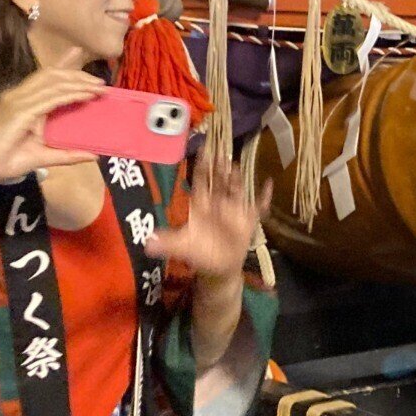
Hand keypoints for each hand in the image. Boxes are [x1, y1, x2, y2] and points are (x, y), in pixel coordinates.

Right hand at [0, 69, 102, 186]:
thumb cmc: (8, 161)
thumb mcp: (44, 155)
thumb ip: (67, 154)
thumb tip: (94, 155)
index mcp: (22, 100)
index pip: (46, 76)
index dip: (66, 68)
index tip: (87, 68)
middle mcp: (19, 96)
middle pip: (51, 75)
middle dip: (77, 75)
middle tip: (100, 82)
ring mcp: (18, 102)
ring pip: (53, 83)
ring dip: (78, 83)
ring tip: (98, 87)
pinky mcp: (19, 112)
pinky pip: (50, 99)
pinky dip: (70, 95)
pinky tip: (85, 96)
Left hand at [143, 155, 270, 280]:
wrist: (219, 267)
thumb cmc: (200, 253)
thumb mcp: (182, 246)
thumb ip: (167, 243)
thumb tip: (146, 243)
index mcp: (202, 205)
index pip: (202, 181)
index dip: (202, 166)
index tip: (203, 150)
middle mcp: (218, 203)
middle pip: (219, 180)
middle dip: (219, 166)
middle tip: (221, 148)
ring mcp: (234, 210)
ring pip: (236, 189)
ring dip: (237, 177)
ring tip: (236, 163)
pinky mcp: (248, 219)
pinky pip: (257, 206)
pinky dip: (264, 196)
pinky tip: (269, 184)